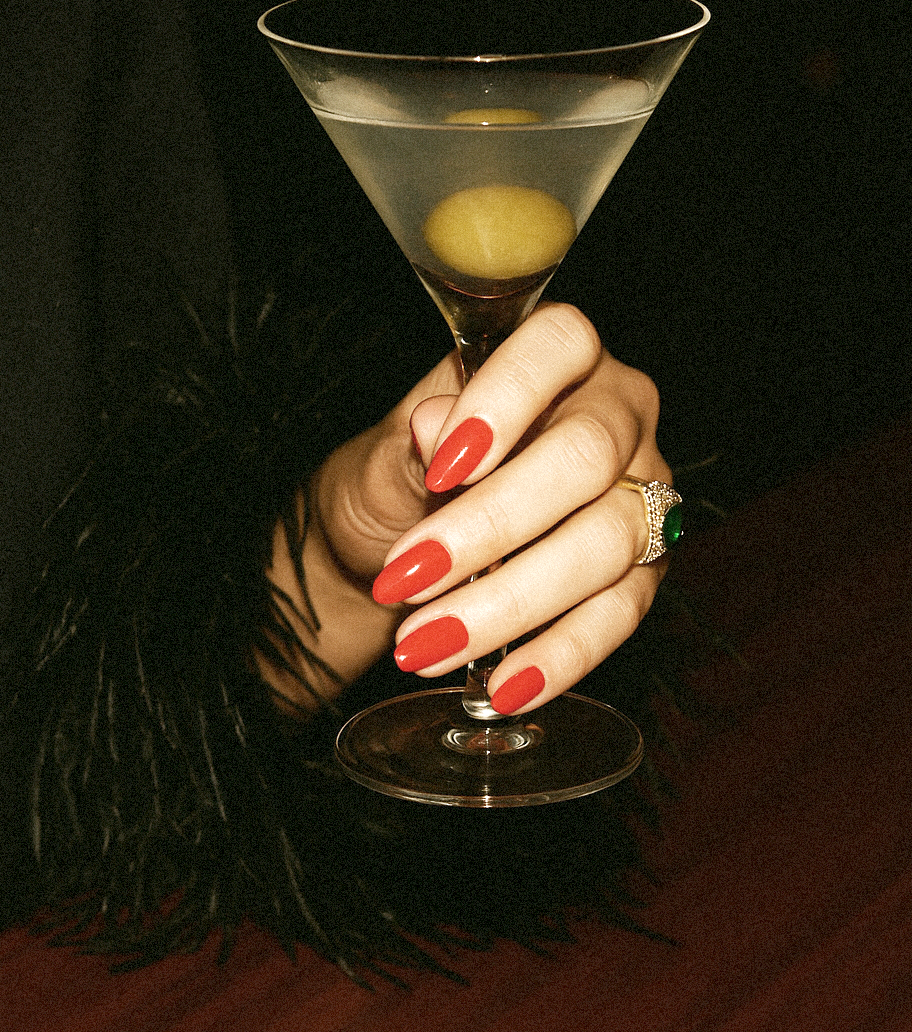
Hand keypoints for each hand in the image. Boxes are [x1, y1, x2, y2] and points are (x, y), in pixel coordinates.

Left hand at [269, 303, 668, 713]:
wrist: (399, 550)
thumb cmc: (402, 480)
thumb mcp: (387, 454)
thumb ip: (414, 440)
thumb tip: (437, 425)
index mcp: (561, 356)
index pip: (560, 345)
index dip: (508, 400)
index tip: (443, 465)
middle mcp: (619, 414)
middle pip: (586, 457)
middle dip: (492, 525)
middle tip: (409, 578)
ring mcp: (643, 493)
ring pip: (606, 541)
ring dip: (511, 601)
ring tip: (426, 643)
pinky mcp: (645, 572)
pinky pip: (619, 615)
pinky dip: (557, 656)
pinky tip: (502, 686)